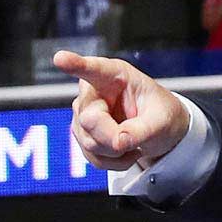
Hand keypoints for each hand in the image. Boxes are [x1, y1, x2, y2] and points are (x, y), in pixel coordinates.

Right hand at [58, 52, 190, 170]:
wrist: (159, 132)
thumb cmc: (161, 116)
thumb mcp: (162, 121)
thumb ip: (141, 130)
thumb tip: (118, 142)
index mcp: (115, 75)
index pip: (93, 69)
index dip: (75, 64)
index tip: (60, 59)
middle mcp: (93, 91)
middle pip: (89, 120)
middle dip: (113, 138)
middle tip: (135, 142)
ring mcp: (84, 113)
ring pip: (89, 142)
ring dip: (116, 152)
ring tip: (133, 142)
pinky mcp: (81, 134)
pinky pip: (91, 157)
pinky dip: (112, 162)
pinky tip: (125, 151)